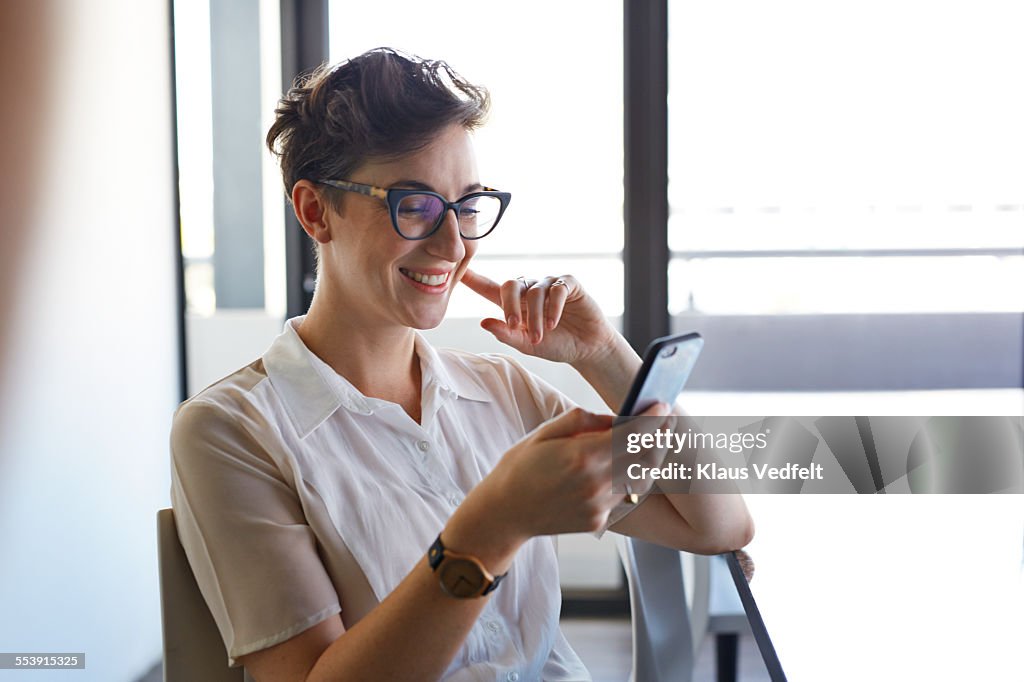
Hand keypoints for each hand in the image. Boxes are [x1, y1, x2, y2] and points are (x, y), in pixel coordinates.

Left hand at [460, 269, 616, 365]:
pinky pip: (556, 288)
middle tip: (514, 326)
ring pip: (534, 292)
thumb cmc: (555, 345)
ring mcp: (549, 285)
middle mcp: (530, 290)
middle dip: (509, 306)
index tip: (457, 270)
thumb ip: (507, 334)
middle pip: (510, 285)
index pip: (490, 288)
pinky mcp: (568, 284)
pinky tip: (553, 323)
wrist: (586, 349)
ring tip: (540, 336)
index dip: (474, 279)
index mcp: (515, 304)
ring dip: (536, 316)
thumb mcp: (527, 345)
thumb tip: (484, 322)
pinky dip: (552, 307)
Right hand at [477, 404, 669, 539]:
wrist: (505, 512)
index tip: (662, 405)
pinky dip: (635, 478)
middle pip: (646, 457)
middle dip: (661, 436)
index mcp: (582, 455)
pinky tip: (633, 465)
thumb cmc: (520, 467)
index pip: (633, 434)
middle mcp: (595, 483)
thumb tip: (615, 418)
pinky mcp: (598, 520)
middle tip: (666, 420)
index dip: (652, 418)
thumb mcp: (545, 432)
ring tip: (654, 440)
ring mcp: (598, 505)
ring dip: (652, 458)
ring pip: (641, 479)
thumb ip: (583, 420)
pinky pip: (626, 496)